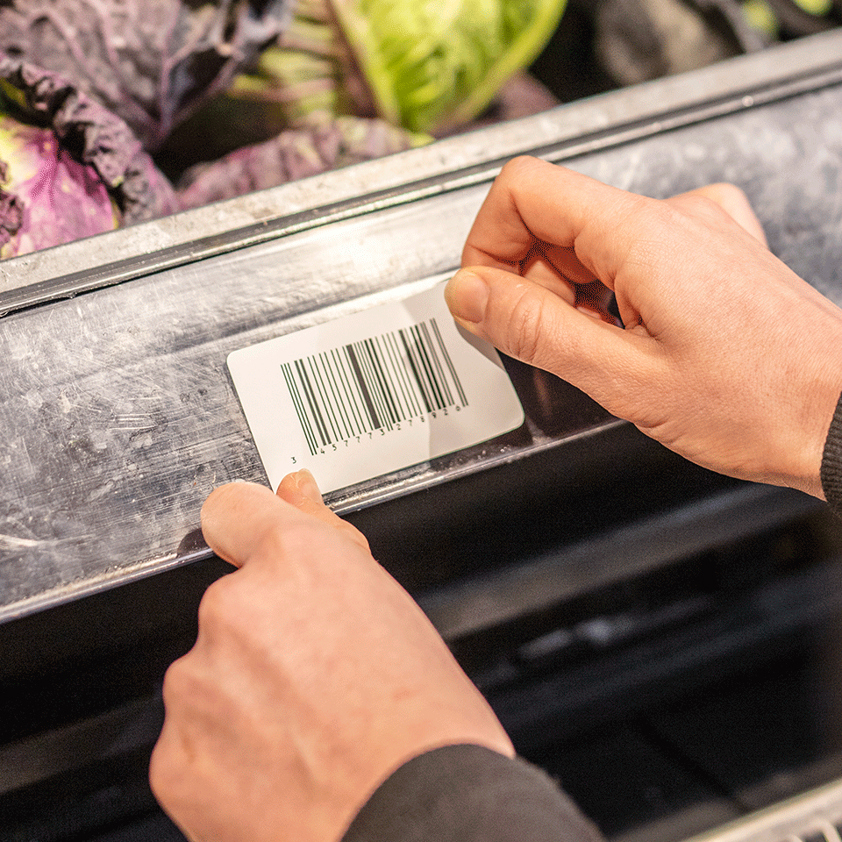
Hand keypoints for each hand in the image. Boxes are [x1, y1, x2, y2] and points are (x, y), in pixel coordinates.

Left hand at [149, 471, 511, 841]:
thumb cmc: (423, 723)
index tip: (252, 550)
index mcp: (294, 562)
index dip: (248, 532)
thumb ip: (329, 541)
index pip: (233, 509)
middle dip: (266, 634)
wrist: (414, 819)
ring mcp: (198, 684)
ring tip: (306, 730)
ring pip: (211, 671)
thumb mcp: (390, 608)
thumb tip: (295, 493)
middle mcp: (234, 611)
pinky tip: (277, 767)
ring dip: (243, 693)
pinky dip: (224, 750)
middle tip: (319, 677)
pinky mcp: (176, 754)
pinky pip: (193, 735)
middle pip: (232, 604)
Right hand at [445, 156, 841, 497]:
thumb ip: (535, 331)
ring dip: (572, 298)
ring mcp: (697, 231)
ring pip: (589, 241)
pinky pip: (631, 255)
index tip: (486, 297)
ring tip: (605, 354)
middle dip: (531, 285)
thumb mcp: (625, 379)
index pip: (524, 189)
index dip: (488, 243)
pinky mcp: (710, 253)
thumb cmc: (760, 404)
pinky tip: (632, 340)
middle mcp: (674, 216)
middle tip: (552, 346)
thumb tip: (470, 295)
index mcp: (644, 235)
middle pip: (554, 221)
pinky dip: (609, 295)